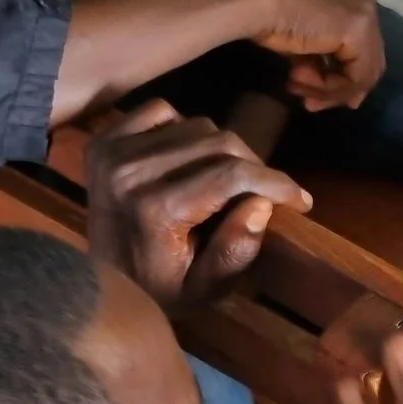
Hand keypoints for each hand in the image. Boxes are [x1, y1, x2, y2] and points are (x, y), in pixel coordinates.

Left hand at [82, 100, 312, 308]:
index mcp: (156, 210)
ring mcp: (113, 152)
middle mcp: (130, 172)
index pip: (232, 175)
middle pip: (219, 142)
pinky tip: (188, 160)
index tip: (302, 200)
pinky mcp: (103, 140)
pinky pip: (162, 112)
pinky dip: (184, 129)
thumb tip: (264, 204)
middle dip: (256, 167)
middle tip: (268, 193)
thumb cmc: (159, 292)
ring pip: (196, 124)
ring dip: (222, 150)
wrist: (100, 282)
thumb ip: (235, 249)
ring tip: (229, 180)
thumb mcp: (205, 288)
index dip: (277, 183)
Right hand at [236, 0, 383, 111]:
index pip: (365, 48)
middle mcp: (366, 2)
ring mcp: (365, 15)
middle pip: (369, 63)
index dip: (346, 80)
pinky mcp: (358, 30)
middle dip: (339, 90)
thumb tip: (350, 97)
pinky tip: (298, 78)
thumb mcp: (306, 41)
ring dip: (328, 90)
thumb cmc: (270, 16)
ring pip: (363, 74)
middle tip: (311, 105)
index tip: (320, 98)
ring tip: (296, 88)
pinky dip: (329, 88)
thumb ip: (328, 61)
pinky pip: (355, 78)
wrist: (254, 0)